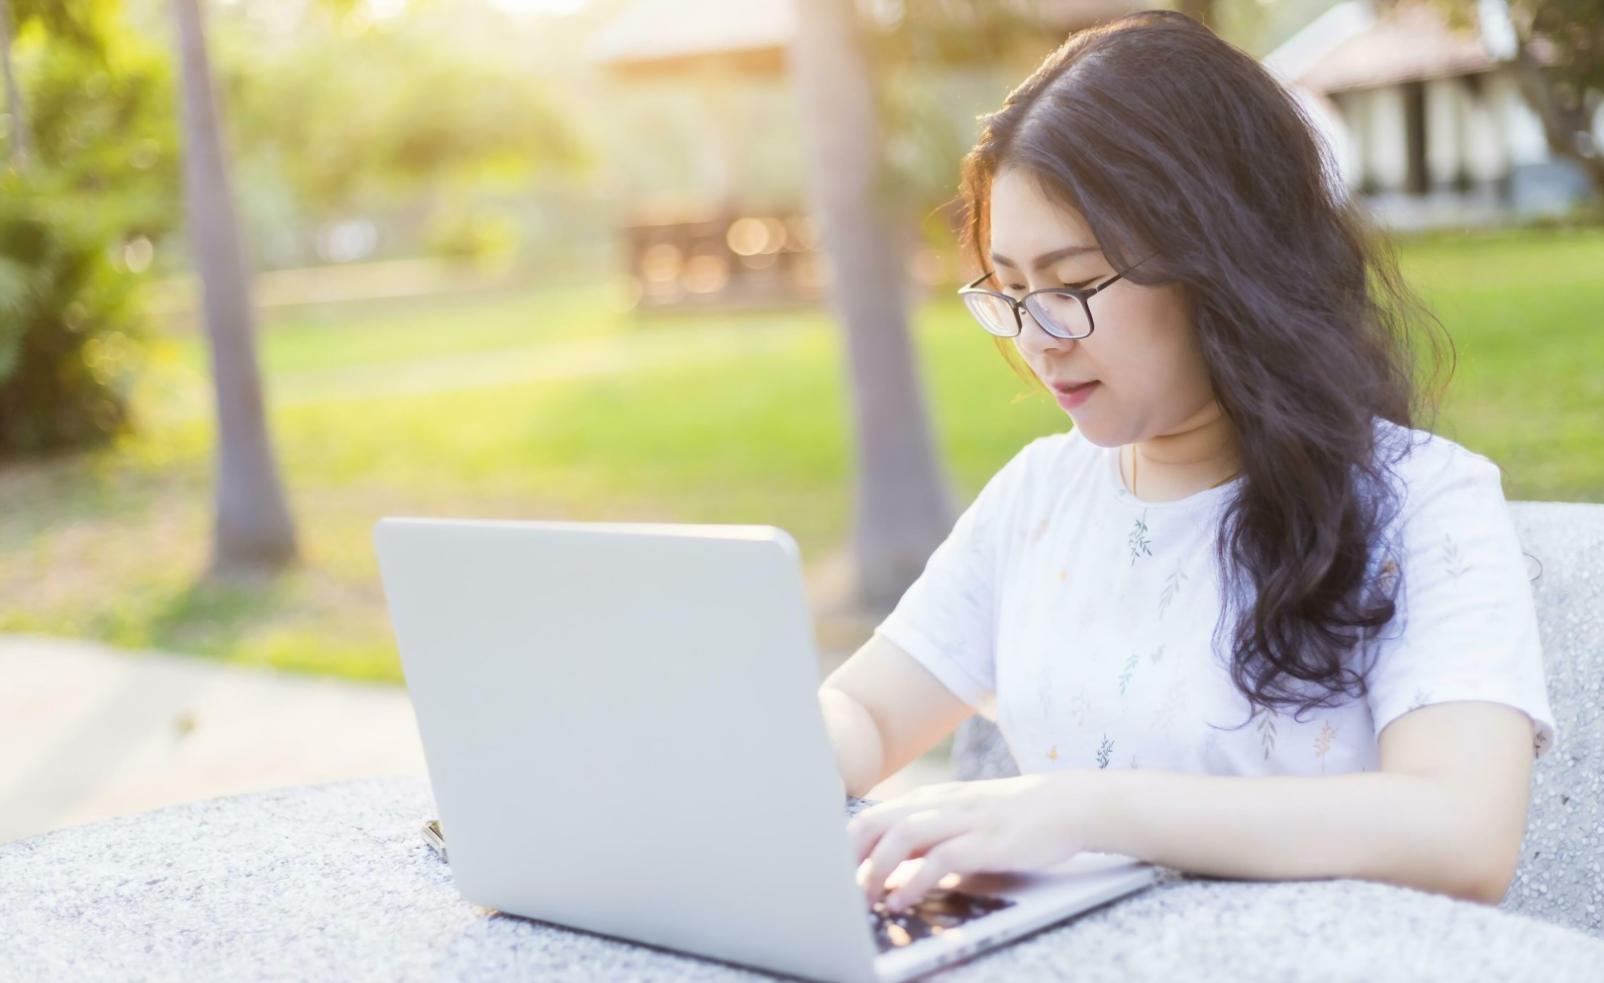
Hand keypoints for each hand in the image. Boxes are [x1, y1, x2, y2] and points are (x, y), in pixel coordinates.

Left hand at [845, 773, 1092, 912]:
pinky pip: (941, 858)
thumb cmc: (1014, 816)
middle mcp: (942, 804)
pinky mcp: (987, 841)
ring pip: (904, 836)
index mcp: (932, 799)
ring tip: (865, 898)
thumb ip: (928, 837)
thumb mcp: (963, 818)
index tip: (830, 873)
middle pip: (878, 822)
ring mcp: (964, 820)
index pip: (873, 816)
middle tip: (838, 889)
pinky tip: (903, 900)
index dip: (846, 846)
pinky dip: (915, 881)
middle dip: (851, 857)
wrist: (1068, 804)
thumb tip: (890, 867)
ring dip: (877, 869)